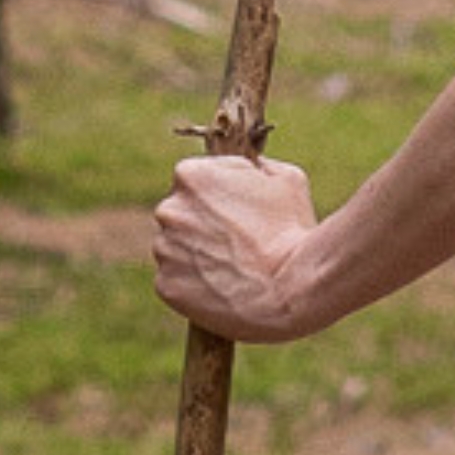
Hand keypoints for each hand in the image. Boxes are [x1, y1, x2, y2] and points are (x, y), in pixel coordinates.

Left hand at [151, 150, 329, 345]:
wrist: (291, 288)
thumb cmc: (290, 230)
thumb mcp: (287, 179)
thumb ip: (259, 166)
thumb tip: (254, 167)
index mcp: (190, 174)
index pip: (198, 180)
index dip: (223, 195)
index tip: (243, 213)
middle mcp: (168, 209)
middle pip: (182, 214)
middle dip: (205, 225)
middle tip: (239, 243)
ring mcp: (163, 249)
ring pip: (176, 248)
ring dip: (198, 255)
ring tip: (235, 268)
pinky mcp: (166, 285)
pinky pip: (177, 281)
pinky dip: (195, 285)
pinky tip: (224, 287)